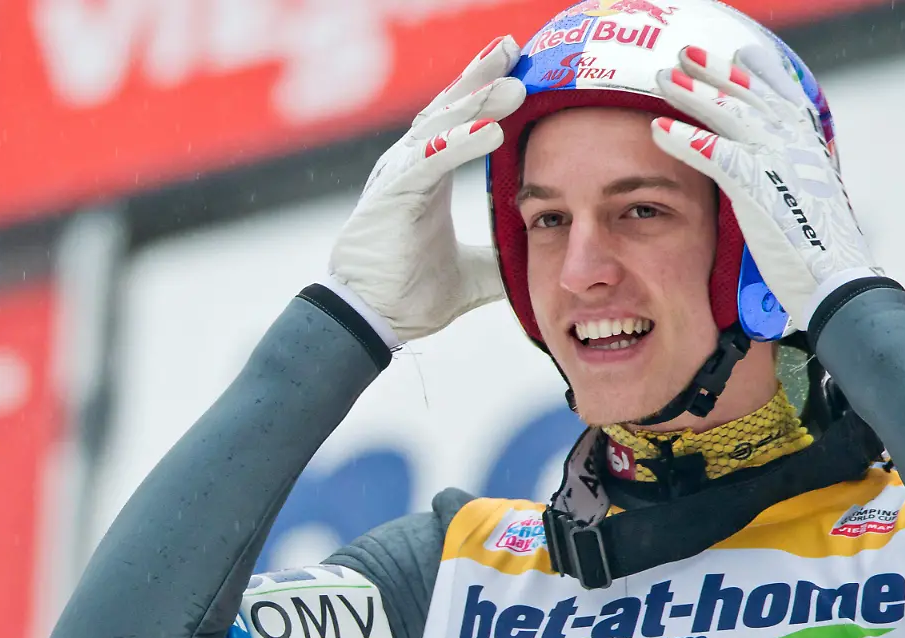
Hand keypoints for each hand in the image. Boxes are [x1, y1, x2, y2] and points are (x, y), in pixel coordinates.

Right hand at [329, 36, 525, 342]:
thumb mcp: (472, 273)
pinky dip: (458, 144)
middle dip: (481, 77)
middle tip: (514, 49)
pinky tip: (490, 131)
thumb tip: (532, 260)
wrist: (372, 321)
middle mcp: (410, 167)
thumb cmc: (409, 294)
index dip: (484, 92)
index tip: (518, 68)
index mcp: (428, 177)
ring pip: (439, 127)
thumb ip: (498, 258)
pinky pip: (428, 162)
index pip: (458, 122)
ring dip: (476, 103)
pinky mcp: (392, 197)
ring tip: (512, 85)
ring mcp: (397, 177)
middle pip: (448, 109)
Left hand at [650, 44, 882, 330]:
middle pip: (749, 96)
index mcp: (809, 147)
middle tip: (685, 55)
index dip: (759, 72)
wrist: (836, 284)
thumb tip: (776, 165)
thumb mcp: (809, 201)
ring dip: (693, 95)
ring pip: (728, 115)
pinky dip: (685, 139)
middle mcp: (796, 144)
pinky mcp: (757, 186)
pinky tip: (658, 128)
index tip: (741, 53)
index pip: (783, 95)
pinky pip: (713, 153)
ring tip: (664, 79)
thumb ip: (792, 175)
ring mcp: (778, 162)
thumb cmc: (820, 253)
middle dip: (715, 72)